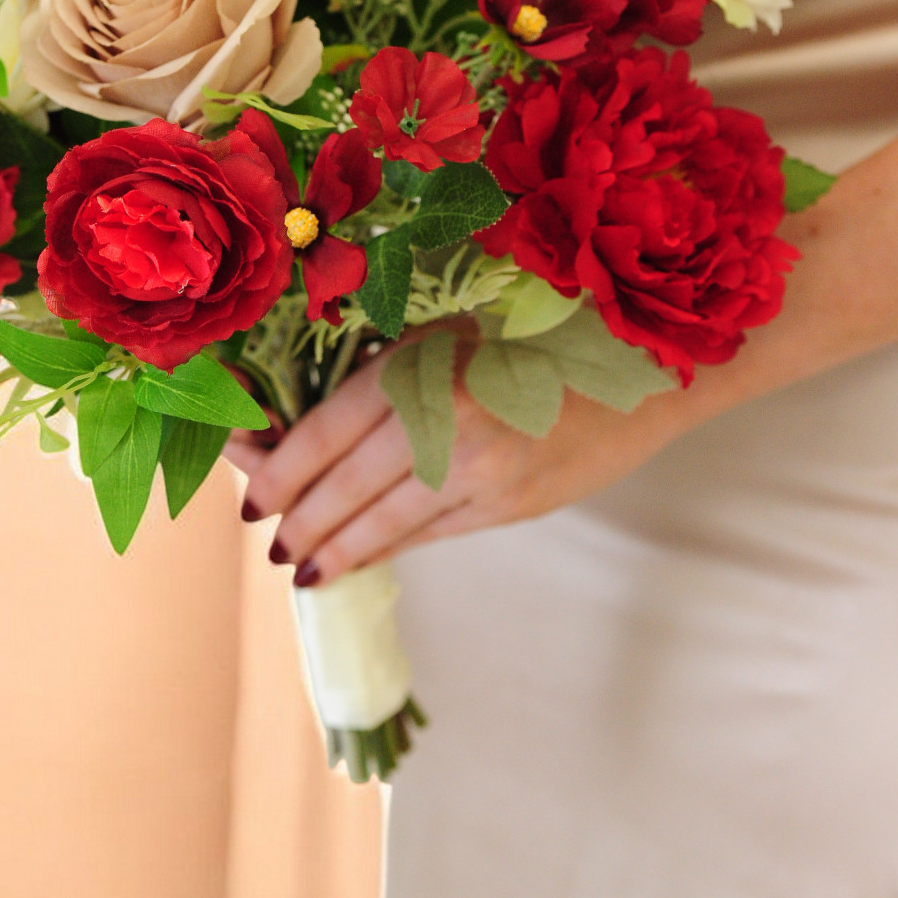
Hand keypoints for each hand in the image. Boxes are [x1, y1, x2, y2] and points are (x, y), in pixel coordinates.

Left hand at [225, 335, 687, 585]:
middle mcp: (445, 422)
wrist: (647, 364)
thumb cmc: (544, 328)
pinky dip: (391, 548)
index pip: (325, 431)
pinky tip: (362, 558)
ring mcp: (481, 473)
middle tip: (268, 540)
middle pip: (345, 486)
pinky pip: (433, 534)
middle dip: (299, 519)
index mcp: (422, 365)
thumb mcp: (456, 330)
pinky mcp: (513, 507)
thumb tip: (309, 425)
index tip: (250, 498)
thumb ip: (391, 373)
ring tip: (303, 568)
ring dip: (337, 550)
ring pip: (387, 523)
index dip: (279, 470)